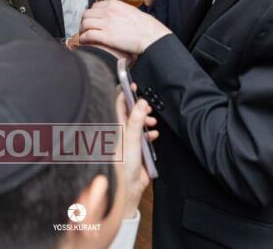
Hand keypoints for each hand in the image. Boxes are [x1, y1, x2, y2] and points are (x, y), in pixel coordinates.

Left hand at [80, 0, 171, 54]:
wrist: (150, 36)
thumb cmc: (145, 26)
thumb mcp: (131, 11)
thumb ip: (119, 11)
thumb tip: (114, 16)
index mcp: (114, 4)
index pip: (94, 6)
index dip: (91, 14)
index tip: (92, 20)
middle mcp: (108, 12)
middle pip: (87, 14)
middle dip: (84, 22)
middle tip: (85, 28)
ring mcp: (106, 23)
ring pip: (85, 24)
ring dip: (82, 30)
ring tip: (84, 36)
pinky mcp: (106, 36)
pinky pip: (88, 35)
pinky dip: (84, 39)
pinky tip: (85, 42)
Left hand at [114, 91, 157, 218]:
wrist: (130, 187)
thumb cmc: (124, 166)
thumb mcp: (131, 139)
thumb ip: (136, 120)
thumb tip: (140, 102)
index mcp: (118, 128)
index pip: (119, 105)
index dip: (125, 94)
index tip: (132, 85)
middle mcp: (123, 133)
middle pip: (131, 113)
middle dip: (140, 108)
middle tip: (148, 106)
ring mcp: (131, 141)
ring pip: (139, 124)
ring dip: (147, 121)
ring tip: (152, 122)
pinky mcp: (140, 149)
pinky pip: (146, 137)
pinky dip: (151, 134)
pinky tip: (155, 135)